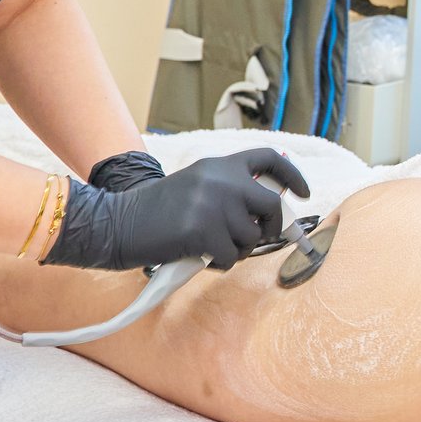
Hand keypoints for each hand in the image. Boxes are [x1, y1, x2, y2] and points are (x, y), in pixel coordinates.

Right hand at [43, 148, 307, 270]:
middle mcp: (221, 179)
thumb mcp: (196, 187)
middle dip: (273, 228)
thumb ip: (229, 191)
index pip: (269, 159)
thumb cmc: (157, 213)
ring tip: (209, 245)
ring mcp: (213, 203)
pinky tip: (197, 255)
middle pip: (273, 206)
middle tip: (259, 238)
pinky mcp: (203, 230)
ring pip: (252, 237)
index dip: (292, 175)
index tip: (303, 193)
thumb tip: (270, 213)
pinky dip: (218, 263)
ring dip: (237, 249)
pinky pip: (231, 257)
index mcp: (220, 165)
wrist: (117, 222)